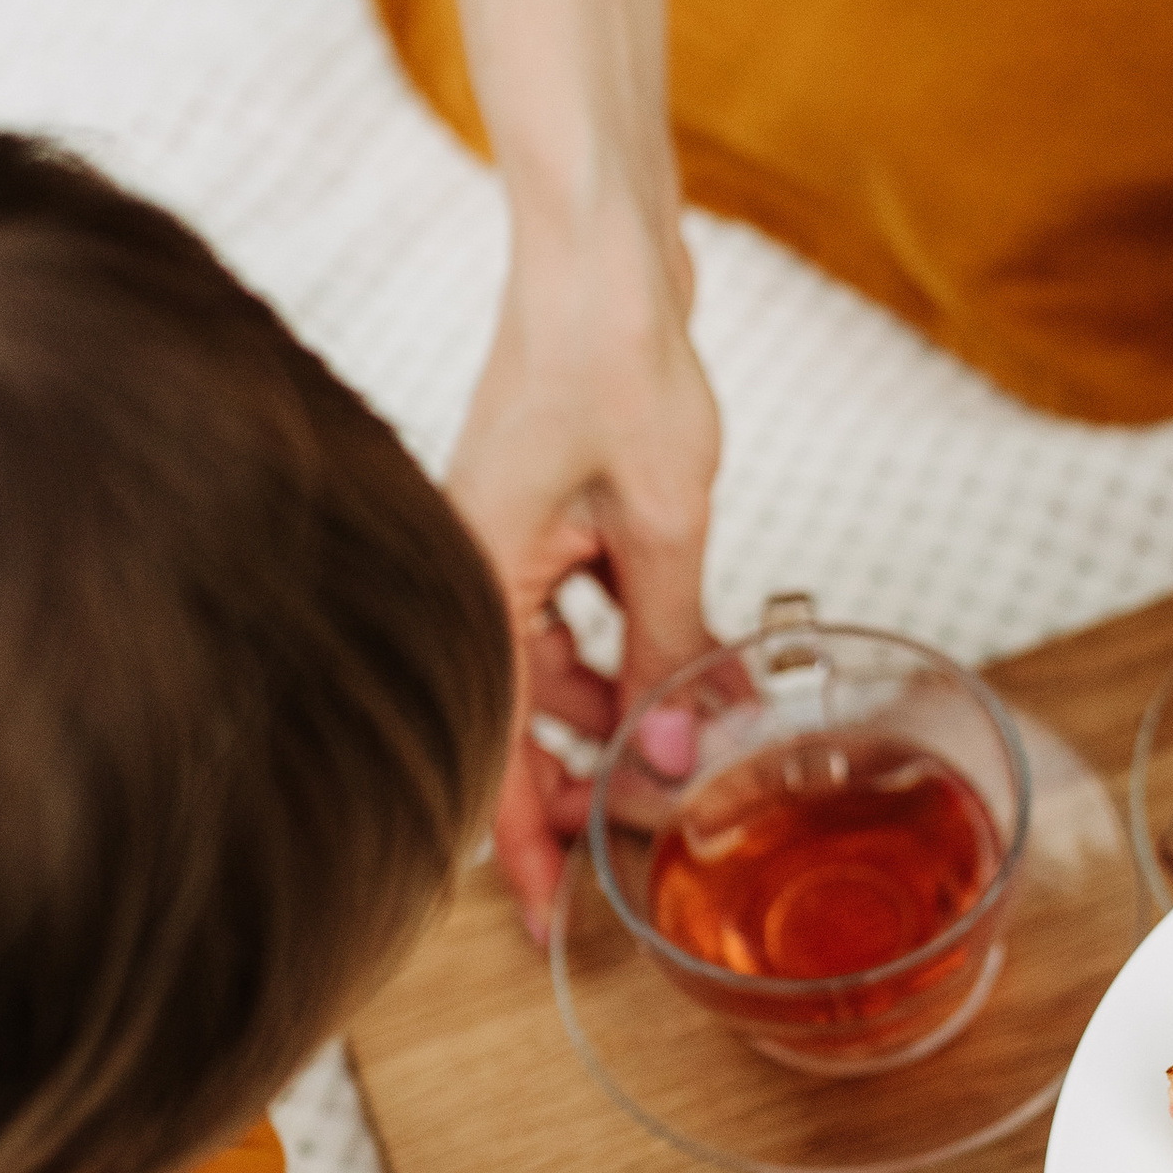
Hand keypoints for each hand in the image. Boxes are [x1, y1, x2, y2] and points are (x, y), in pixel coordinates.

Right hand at [449, 183, 720, 940]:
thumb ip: (668, 646)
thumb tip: (674, 758)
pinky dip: (634, 643)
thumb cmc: (613, 359)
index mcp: (475, 575)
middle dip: (585, 779)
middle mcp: (480, 566)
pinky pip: (586, 611)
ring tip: (697, 745)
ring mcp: (516, 538)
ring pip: (564, 665)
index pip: (488, 746)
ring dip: (625, 708)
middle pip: (522, 716)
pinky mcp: (555, 513)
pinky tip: (695, 663)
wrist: (606, 249)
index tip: (551, 923)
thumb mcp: (663, 523)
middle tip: (648, 839)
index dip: (523, 845)